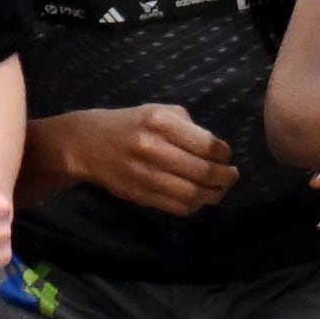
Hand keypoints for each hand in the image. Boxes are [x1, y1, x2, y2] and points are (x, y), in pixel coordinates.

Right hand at [65, 104, 236, 217]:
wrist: (87, 143)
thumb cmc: (132, 124)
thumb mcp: (160, 112)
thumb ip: (189, 127)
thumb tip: (217, 150)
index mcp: (159, 123)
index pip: (206, 144)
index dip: (224, 153)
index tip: (226, 155)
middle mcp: (151, 149)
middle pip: (202, 171)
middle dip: (225, 176)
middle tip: (232, 175)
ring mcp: (143, 174)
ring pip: (191, 194)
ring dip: (214, 194)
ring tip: (221, 189)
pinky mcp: (137, 194)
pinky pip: (175, 207)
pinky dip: (195, 206)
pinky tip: (200, 199)